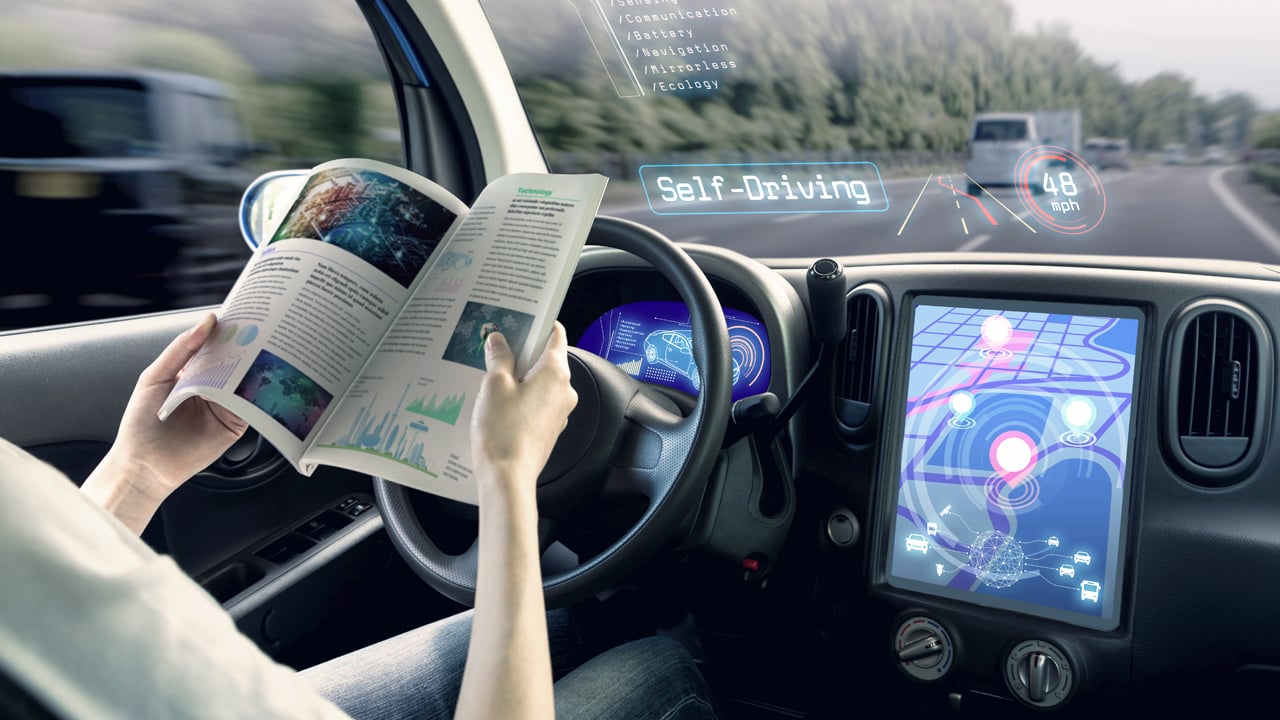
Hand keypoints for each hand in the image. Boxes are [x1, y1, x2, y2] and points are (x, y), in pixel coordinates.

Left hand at [98, 314, 248, 497]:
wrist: (144, 465)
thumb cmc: (141, 423)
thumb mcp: (155, 376)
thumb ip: (181, 349)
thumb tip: (207, 322)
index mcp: (192, 372)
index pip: (215, 346)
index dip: (227, 331)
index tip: (243, 315)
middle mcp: (212, 387)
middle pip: (234, 361)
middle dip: (247, 346)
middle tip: (261, 330)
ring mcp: (225, 405)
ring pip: (246, 381)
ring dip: (255, 367)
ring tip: (264, 351)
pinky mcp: (235, 424)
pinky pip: (251, 406)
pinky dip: (258, 394)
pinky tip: (261, 383)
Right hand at [470, 322, 577, 494]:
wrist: (507, 477)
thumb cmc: (502, 430)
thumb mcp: (494, 385)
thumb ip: (499, 358)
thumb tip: (499, 340)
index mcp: (556, 373)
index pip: (556, 336)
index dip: (539, 324)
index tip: (522, 318)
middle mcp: (564, 390)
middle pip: (547, 359)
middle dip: (523, 352)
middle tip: (497, 347)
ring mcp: (559, 411)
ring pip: (541, 382)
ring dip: (520, 376)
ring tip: (492, 375)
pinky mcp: (549, 428)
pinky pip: (538, 402)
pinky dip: (522, 397)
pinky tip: (499, 401)